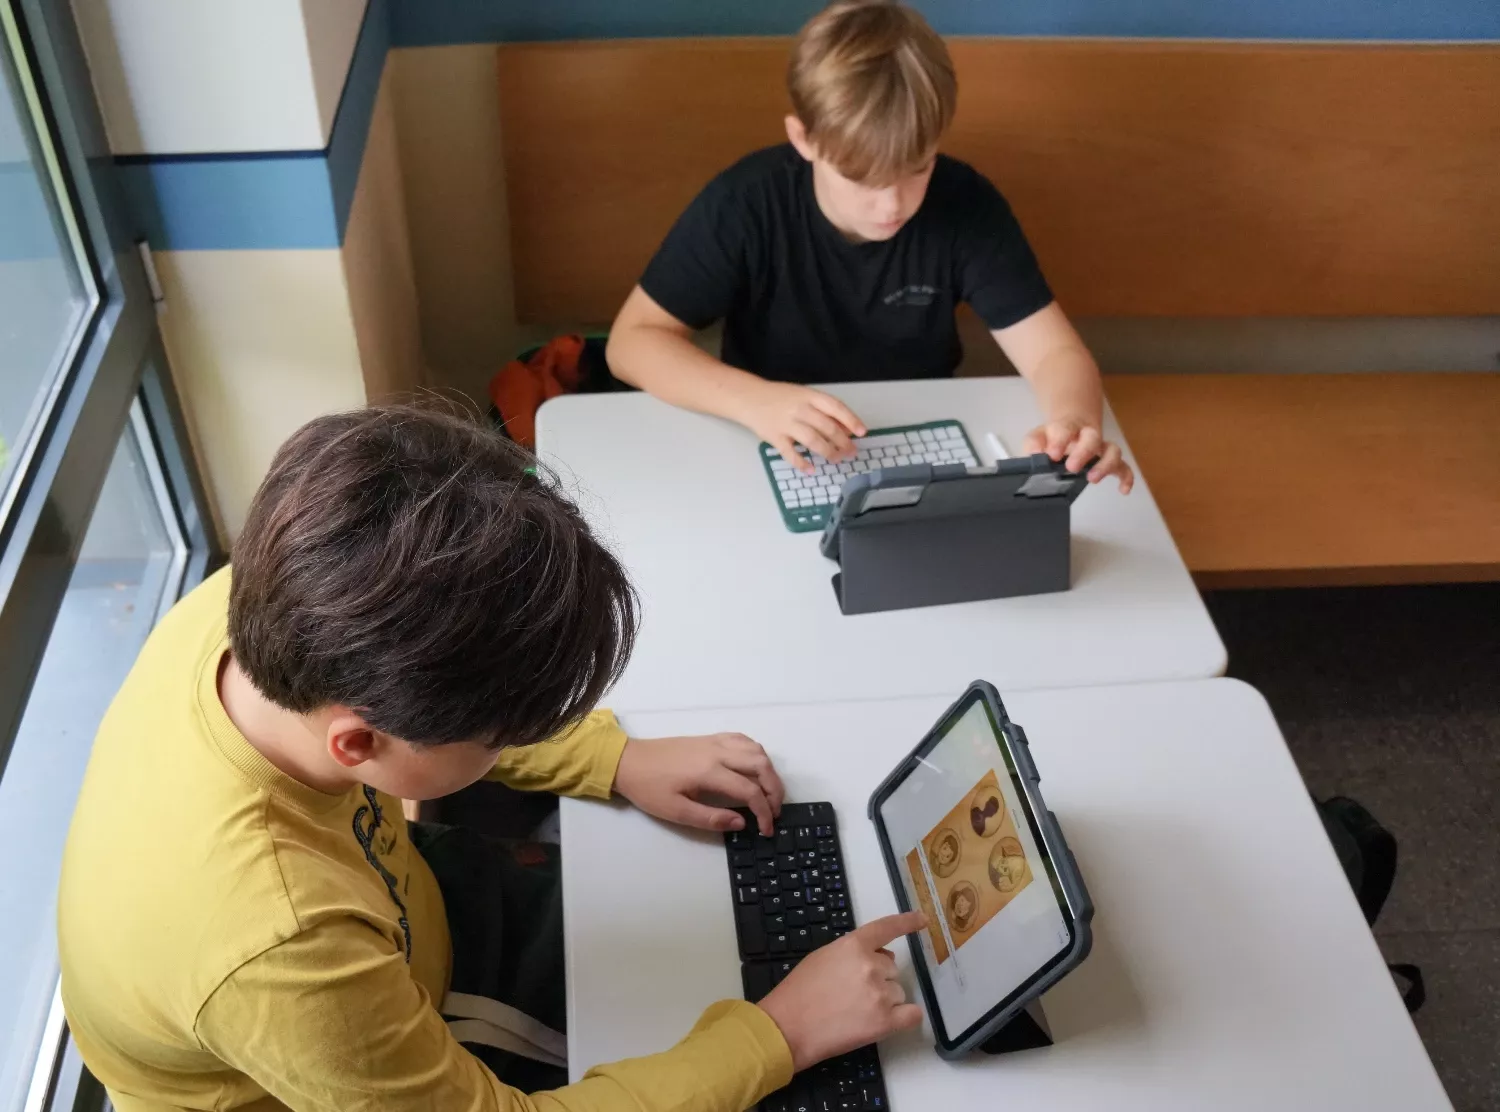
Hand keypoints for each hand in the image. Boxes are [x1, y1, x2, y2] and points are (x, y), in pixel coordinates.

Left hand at [613, 733, 784, 835]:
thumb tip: (742, 822)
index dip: (764, 812)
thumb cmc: (649, 788)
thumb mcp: (675, 811)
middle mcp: (717, 752)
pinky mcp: (709, 738)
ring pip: (756, 749)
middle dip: (775, 790)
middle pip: (761, 765)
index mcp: (709, 772)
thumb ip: (710, 818)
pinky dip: (756, 753)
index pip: (750, 791)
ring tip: (768, 792)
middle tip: (775, 811)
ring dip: (769, 771)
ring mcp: (714, 741)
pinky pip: (743, 739)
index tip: (766, 829)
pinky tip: (754, 768)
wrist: (628, 761)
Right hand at [739, 381, 866, 473]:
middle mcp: (800, 409)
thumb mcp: (804, 396)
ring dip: (827, 452)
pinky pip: (790, 453)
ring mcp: (786, 423)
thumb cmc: (780, 398)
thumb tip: (847, 428)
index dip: (851, 420)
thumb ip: (824, 410)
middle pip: (827, 427)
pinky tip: (811, 470)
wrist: (749, 398)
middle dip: (842, 442)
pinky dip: (802, 463)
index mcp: (809, 396)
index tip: (862, 432)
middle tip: (851, 452)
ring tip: (836, 459)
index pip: (835, 407)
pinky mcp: (774, 437)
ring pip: (812, 440)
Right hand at [758, 912, 926, 1070]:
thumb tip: (881, 958)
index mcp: (854, 945)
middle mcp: (871, 965)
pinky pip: (912, 1014)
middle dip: (878, 978)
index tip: (922, 919)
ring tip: (856, 1012)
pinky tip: (892, 1020)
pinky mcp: (885, 1021)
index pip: (886, 928)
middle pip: (891, 969)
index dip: (907, 922)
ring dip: (884, 1000)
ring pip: (897, 992)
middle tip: (853, 993)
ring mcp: (880, 994)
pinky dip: (905, 1016)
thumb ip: (852, 953)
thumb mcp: (822, 957)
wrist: (788, 1027)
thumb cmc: (799, 992)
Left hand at [1023, 417, 1133, 493]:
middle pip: (1093, 437)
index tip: (1053, 454)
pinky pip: (1123, 466)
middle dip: (1084, 452)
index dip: (1060, 440)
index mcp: (1068, 427)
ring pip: (1112, 450)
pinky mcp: (1110, 460)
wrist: (1071, 428)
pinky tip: (1123, 490)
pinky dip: (1126, 477)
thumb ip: (1034, 444)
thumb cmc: (1053, 437)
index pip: (1065, 429)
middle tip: (1072, 467)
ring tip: (1093, 479)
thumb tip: (1034, 454)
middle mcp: (1087, 435)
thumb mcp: (1038, 437)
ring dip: (1106, 464)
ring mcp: (1101, 447)